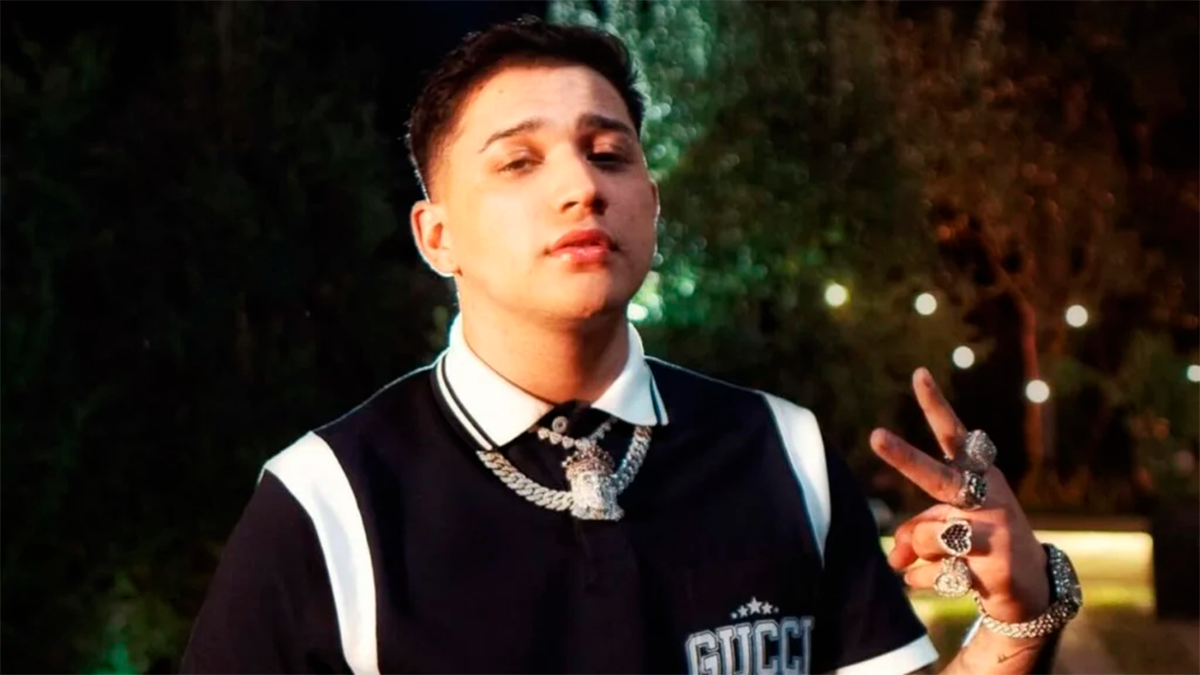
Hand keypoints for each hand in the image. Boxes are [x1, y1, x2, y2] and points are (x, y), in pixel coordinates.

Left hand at [869, 368, 1049, 623]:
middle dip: (904, 458)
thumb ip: (914, 534)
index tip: (918, 373)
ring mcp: (995, 529)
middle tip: (875, 435)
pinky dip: (926, 581)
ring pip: (927, 536)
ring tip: (942, 560)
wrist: (1031, 590)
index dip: (935, 405)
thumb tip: (894, 559)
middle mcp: (987, 495)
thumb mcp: (944, 533)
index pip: (953, 435)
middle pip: (937, 477)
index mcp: (977, 475)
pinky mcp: (997, 565)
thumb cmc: (980, 546)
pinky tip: (954, 580)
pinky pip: (934, 573)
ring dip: (920, 552)